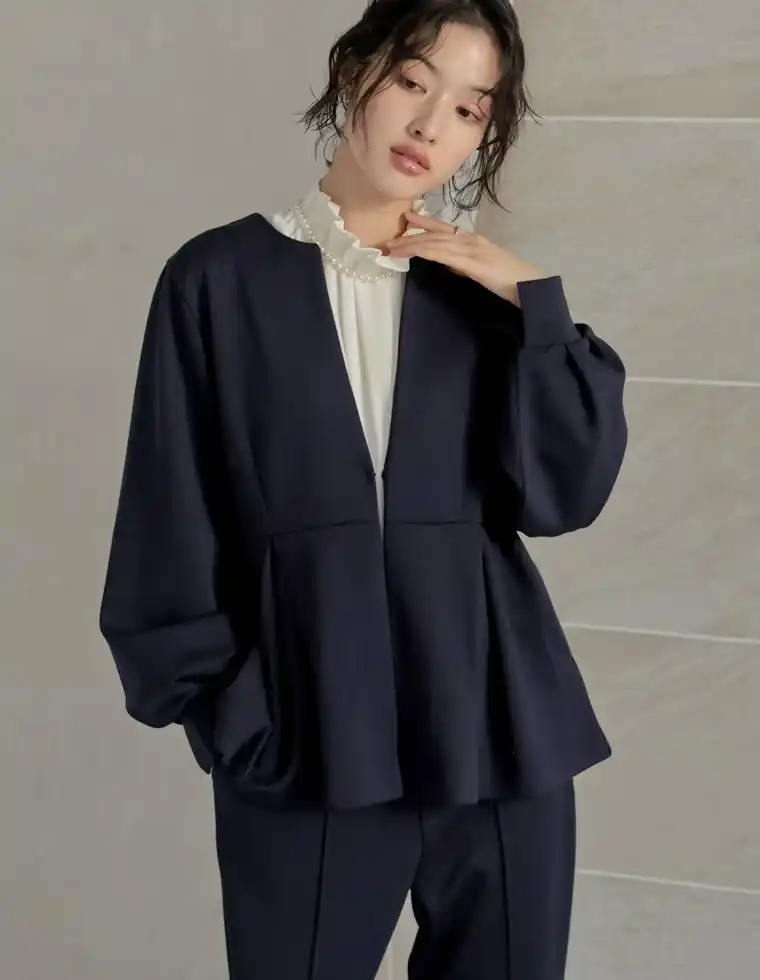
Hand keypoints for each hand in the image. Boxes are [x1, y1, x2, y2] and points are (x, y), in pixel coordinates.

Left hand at [383, 211, 550, 306]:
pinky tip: (412, 253)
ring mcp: (470, 248)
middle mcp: (469, 239)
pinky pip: (442, 254)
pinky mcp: (471, 261)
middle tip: (388, 240)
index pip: (444, 228)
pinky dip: (425, 252)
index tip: (407, 219)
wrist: (527, 285)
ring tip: (392, 249)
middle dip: (410, 236)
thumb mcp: (481, 269)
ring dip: (411, 245)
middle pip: (434, 233)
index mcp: (472, 240)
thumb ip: (464, 264)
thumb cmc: (508, 280)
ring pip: (434, 243)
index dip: (424, 222)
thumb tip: (447, 264)